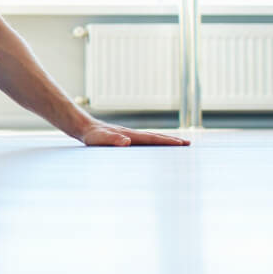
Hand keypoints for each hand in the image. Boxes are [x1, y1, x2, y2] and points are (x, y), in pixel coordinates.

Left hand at [75, 119, 190, 146]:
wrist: (83, 127)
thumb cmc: (91, 136)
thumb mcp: (99, 140)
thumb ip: (112, 140)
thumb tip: (127, 142)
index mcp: (129, 135)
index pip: (152, 139)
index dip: (167, 142)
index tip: (182, 143)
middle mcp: (132, 134)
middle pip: (156, 137)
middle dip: (172, 140)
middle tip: (188, 143)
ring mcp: (130, 135)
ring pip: (151, 138)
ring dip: (165, 140)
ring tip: (179, 143)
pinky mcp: (126, 138)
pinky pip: (145, 141)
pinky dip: (155, 142)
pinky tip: (156, 146)